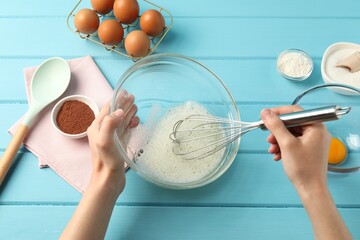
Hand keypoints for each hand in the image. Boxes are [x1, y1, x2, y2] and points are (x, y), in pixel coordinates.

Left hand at [87, 90, 138, 195]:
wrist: (108, 179)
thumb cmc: (106, 161)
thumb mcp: (105, 141)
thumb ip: (110, 124)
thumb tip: (119, 111)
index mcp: (97, 127)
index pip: (108, 109)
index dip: (117, 100)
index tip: (126, 92)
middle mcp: (102, 130)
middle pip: (115, 113)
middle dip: (124, 104)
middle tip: (133, 97)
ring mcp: (111, 137)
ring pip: (120, 121)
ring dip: (128, 113)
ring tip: (136, 107)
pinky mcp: (118, 144)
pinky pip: (124, 129)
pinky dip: (130, 123)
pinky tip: (136, 122)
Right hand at [261, 106, 351, 239]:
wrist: (310, 189)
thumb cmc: (303, 168)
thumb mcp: (286, 144)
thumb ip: (276, 126)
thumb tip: (266, 113)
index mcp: (317, 127)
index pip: (296, 112)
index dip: (279, 113)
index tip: (266, 116)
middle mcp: (317, 132)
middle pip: (292, 123)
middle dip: (278, 130)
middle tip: (268, 137)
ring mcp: (314, 141)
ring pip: (291, 133)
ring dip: (279, 140)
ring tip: (272, 149)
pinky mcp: (309, 149)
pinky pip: (293, 141)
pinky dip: (283, 146)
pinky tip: (277, 154)